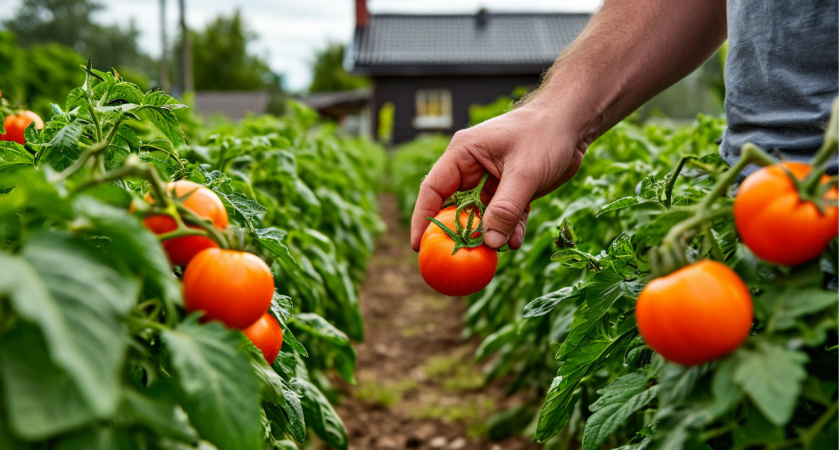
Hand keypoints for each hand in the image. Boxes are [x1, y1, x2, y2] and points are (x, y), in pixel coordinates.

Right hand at [410, 101, 586, 251]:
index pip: (433, 189)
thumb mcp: (524, 173)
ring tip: (499, 250)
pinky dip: (509, 229)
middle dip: (459, 232)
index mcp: (463, 154)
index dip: (423, 218)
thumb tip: (490, 242)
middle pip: (455, 207)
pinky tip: (516, 240)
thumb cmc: (545, 134)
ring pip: (482, 215)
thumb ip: (505, 209)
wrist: (574, 123)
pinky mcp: (510, 189)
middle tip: (459, 257)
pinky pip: (503, 215)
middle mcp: (472, 167)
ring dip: (490, 234)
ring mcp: (491, 179)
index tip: (419, 246)